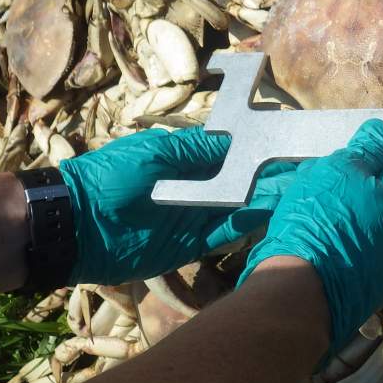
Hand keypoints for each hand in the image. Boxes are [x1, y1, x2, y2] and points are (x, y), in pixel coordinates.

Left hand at [59, 127, 295, 284]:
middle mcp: (196, 186)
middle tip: (306, 170)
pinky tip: (272, 211)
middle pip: (242, 179)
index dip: (259, 148)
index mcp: (186, 158)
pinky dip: (248, 223)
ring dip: (267, 198)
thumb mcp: (156, 154)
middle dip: (271, 174)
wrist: (76, 226)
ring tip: (299, 190)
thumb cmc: (112, 177)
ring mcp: (196, 215)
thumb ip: (198, 150)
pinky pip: (226, 231)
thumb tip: (238, 139)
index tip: (289, 143)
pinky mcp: (193, 244)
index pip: (232, 151)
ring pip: (240, 205)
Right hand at [236, 119, 382, 354]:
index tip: (363, 154)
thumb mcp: (340, 170)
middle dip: (370, 184)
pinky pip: (366, 248)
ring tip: (320, 205)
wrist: (301, 294)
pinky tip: (322, 233)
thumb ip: (366, 150)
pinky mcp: (373, 285)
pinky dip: (349, 237)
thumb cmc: (324, 221)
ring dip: (357, 211)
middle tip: (334, 178)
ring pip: (378, 223)